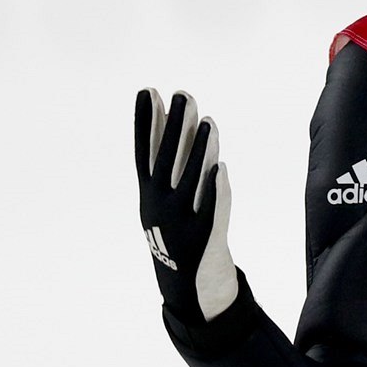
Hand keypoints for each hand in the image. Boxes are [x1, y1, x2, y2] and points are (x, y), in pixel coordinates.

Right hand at [134, 89, 238, 322]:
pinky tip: (220, 168)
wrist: (184, 275)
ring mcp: (181, 218)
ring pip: (192, 178)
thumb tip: (166, 110)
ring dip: (200, 150)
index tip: (148, 91)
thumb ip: (166, 153)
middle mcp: (160, 202)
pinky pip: (210, 207)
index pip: (145, 149)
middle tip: (184, 94)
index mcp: (148, 191)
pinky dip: (214, 189)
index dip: (146, 121)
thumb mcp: (160, 192)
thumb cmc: (173, 223)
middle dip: (175, 126)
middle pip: (169, 158)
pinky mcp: (204, 232)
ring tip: (208, 121)